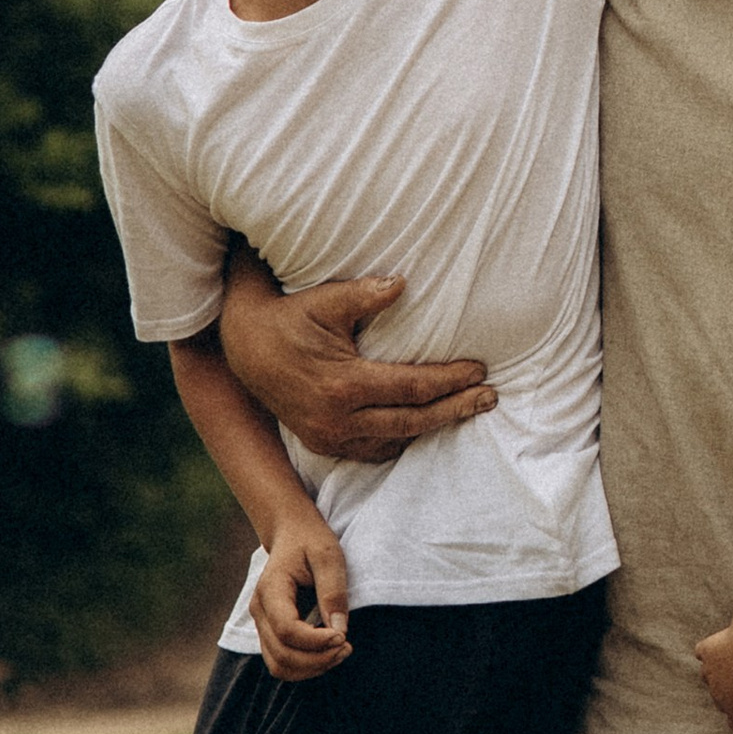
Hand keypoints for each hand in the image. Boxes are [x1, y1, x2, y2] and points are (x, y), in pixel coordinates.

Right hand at [220, 255, 494, 465]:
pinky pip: (372, 450)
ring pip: (395, 440)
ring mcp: (329, 437)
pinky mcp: (323, 444)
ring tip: (464, 410)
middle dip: (455, 409)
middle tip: (489, 398)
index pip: (413, 387)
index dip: (451, 380)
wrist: (243, 348)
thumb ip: (364, 295)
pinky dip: (400, 439)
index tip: (480, 370)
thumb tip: (402, 284)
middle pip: (413, 421)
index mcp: (344, 385)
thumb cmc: (288, 317)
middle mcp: (338, 420)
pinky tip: (422, 424)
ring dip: (432, 427)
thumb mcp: (324, 301)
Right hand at [251, 517, 351, 678]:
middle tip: (347, 647)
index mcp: (270, 589)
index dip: (316, 641)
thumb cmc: (310, 541)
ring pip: (279, 666)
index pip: (287, 629)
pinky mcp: (269, 632)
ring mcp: (261, 624)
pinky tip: (327, 653)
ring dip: (311, 668)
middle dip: (318, 660)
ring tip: (339, 653)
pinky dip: (305, 667)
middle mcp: (259, 610)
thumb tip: (339, 630)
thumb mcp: (328, 556)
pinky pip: (281, 662)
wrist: (290, 533)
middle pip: (282, 655)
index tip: (344, 636)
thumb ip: (333, 591)